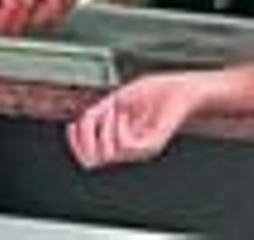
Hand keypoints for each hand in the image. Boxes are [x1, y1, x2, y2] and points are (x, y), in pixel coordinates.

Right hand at [66, 72, 201, 169]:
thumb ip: (98, 113)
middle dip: (85, 135)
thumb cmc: (153, 94)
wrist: (181, 91)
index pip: (87, 158)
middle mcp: (128, 150)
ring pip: (106, 154)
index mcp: (118, 141)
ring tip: (114, 111)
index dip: (74, 143)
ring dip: (102, 128)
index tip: (72, 124)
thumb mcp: (116, 101)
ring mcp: (139, 149)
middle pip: (91, 161)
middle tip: (95, 115)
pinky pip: (124, 146)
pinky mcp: (151, 146)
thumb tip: (77, 124)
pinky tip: (124, 114)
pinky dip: (117, 128)